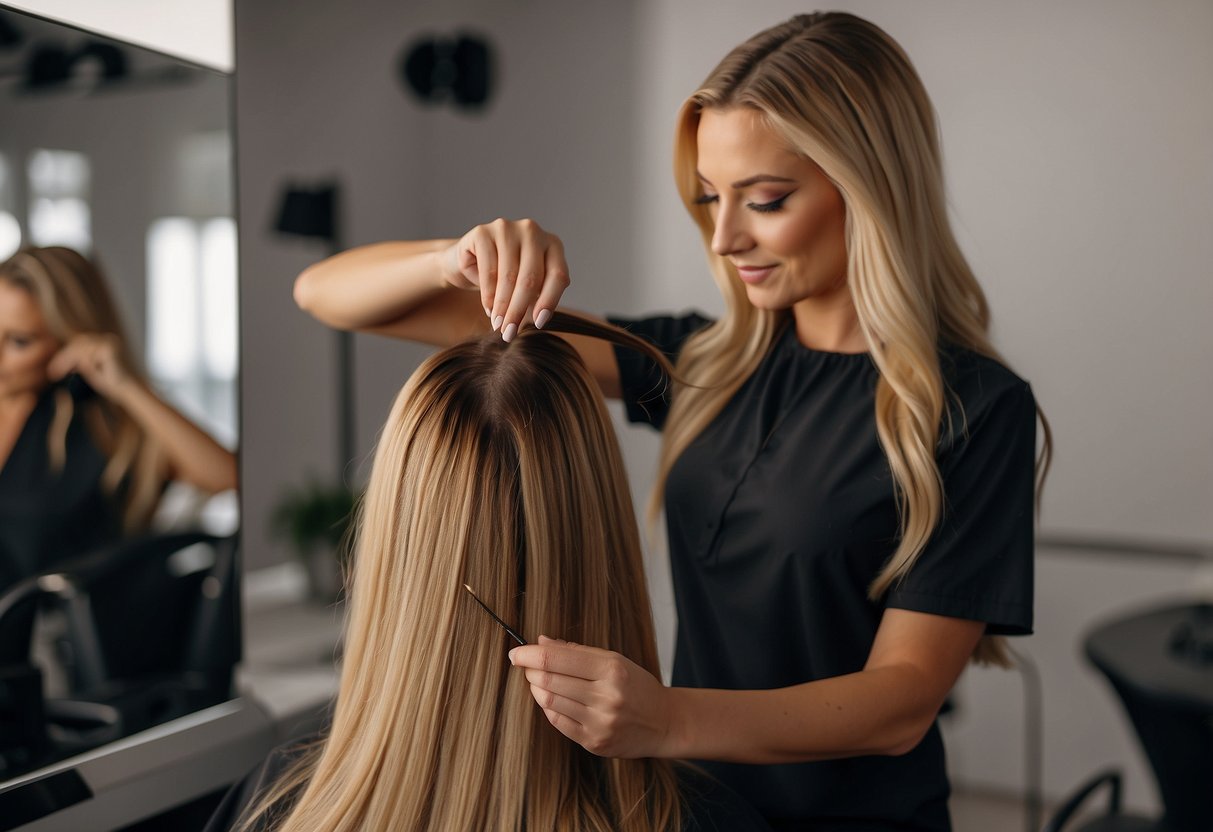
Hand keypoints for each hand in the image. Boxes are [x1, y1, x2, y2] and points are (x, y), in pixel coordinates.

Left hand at [46, 333, 135, 401]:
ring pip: (80, 349)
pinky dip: (81, 365)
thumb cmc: (110, 382)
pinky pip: (87, 355)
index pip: (79, 343)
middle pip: (77, 343)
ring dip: (68, 362)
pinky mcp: (109, 349)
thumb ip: (79, 360)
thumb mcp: (89, 368)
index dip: (64, 355)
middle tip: (52, 373)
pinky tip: (77, 373)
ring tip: (59, 374)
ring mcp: (109, 342)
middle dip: (63, 358)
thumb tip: (61, 357)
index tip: (53, 370)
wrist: (127, 390)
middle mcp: (107, 339)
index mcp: (103, 341)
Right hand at [442, 218, 569, 340]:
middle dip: (519, 309)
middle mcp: (532, 231)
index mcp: (552, 244)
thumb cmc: (504, 278)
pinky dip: (488, 294)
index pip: (558, 275)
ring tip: (498, 325)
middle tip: (510, 333)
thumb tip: (537, 321)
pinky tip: (488, 308)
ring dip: (503, 306)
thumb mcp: (526, 290)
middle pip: (531, 278)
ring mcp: (507, 228)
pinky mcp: (483, 232)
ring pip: (509, 276)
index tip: (539, 324)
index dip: (549, 301)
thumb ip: (536, 300)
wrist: (468, 262)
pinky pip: (488, 270)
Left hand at [509, 635, 676, 758]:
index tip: (516, 652)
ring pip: (550, 701)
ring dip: (536, 688)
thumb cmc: (636, 685)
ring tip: (537, 681)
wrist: (663, 721)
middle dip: (530, 670)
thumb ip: (577, 650)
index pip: (557, 658)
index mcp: (612, 668)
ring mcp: (600, 722)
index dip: (530, 654)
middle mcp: (606, 696)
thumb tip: (541, 642)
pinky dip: (548, 707)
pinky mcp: (594, 742)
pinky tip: (550, 699)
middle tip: (525, 665)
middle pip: (549, 680)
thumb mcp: (614, 659)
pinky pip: (558, 722)